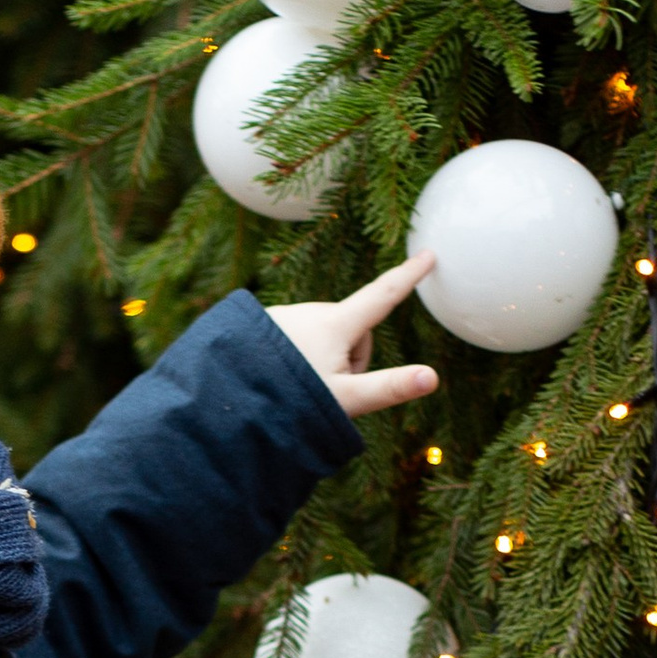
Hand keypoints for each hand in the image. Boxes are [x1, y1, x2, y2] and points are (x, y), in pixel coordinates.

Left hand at [268, 252, 439, 420]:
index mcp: (334, 324)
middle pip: (353, 331)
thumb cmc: (288, 404)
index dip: (408, 277)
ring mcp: (283, 316)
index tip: (428, 254)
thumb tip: (433, 378)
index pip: (381, 297)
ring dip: (323, 361)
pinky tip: (278, 380)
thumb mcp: (344, 399)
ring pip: (325, 337)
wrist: (223, 402)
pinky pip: (297, 339)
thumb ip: (389, 388)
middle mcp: (308, 311)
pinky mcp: (262, 326)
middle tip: (327, 391)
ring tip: (297, 388)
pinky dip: (298, 358)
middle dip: (351, 359)